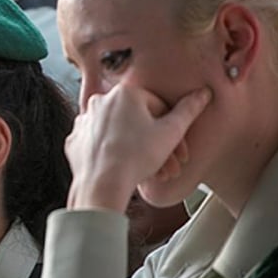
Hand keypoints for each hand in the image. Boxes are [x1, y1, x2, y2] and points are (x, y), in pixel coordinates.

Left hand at [66, 83, 211, 210]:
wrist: (103, 185)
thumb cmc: (136, 158)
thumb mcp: (171, 132)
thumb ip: (188, 110)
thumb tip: (202, 93)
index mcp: (124, 92)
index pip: (158, 107)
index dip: (172, 130)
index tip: (179, 151)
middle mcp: (100, 101)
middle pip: (137, 121)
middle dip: (156, 144)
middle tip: (169, 165)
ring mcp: (84, 120)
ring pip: (118, 132)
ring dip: (136, 149)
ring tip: (151, 172)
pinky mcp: (75, 140)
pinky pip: (100, 144)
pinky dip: (112, 153)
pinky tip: (124, 167)